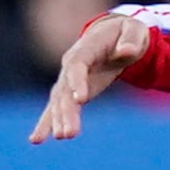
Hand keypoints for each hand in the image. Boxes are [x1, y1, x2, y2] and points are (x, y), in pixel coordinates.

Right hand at [29, 12, 149, 143]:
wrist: (112, 36)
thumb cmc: (126, 33)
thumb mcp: (134, 30)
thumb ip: (131, 40)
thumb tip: (126, 52)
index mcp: (85, 48)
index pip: (78, 65)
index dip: (77, 81)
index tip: (81, 100)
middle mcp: (71, 65)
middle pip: (65, 89)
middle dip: (67, 111)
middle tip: (68, 132)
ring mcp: (68, 79)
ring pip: (60, 102)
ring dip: (59, 121)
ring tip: (62, 137)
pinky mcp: (70, 92)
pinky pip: (56, 108)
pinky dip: (46, 124)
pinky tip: (36, 139)